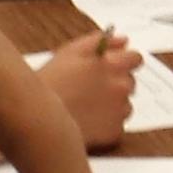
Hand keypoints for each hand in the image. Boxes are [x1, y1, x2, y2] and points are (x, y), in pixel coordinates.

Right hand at [31, 30, 139, 150]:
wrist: (37, 118)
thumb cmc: (50, 84)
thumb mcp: (70, 52)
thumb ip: (100, 41)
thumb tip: (122, 40)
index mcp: (112, 65)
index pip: (136, 59)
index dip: (124, 62)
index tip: (115, 66)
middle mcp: (120, 87)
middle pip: (130, 82)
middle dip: (116, 83)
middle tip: (92, 89)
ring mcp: (119, 111)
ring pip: (125, 105)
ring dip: (112, 105)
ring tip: (86, 106)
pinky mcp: (113, 132)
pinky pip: (117, 126)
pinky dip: (106, 124)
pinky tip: (87, 120)